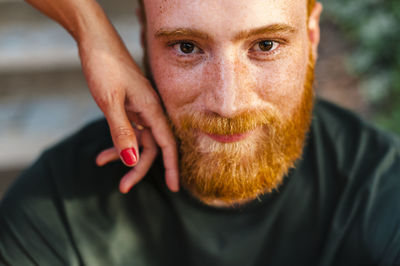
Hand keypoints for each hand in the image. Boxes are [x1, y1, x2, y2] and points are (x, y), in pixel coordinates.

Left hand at [24, 0, 178, 192]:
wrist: (95, 42)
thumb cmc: (104, 67)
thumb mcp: (110, 102)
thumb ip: (122, 131)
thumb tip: (131, 161)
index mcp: (151, 108)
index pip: (167, 144)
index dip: (172, 167)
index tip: (175, 187)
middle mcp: (149, 110)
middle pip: (151, 147)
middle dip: (138, 168)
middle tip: (123, 187)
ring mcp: (138, 109)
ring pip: (138, 141)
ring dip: (123, 156)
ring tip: (102, 164)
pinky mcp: (128, 107)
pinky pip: (127, 131)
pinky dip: (116, 143)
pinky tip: (102, 153)